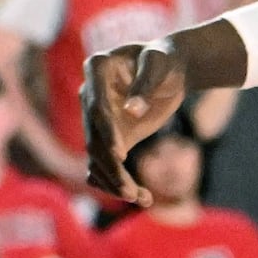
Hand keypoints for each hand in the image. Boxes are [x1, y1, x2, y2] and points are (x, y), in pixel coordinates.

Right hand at [84, 28, 230, 204]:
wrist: (167, 69)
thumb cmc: (163, 59)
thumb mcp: (159, 64)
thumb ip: (146, 83)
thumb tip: (132, 111)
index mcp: (97, 69)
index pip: (96, 106)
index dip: (106, 131)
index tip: (120, 155)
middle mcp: (89, 95)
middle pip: (93, 137)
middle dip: (111, 167)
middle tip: (131, 192)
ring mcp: (96, 118)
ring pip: (96, 156)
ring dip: (114, 181)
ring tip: (142, 198)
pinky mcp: (108, 136)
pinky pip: (103, 163)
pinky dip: (115, 182)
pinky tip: (141, 197)